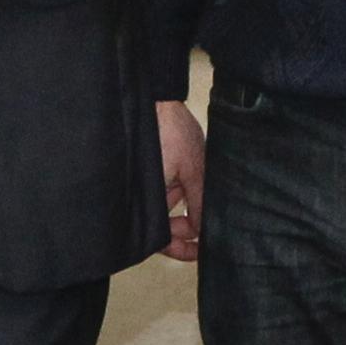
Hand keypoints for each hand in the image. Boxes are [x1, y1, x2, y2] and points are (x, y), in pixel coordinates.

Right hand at [155, 100, 204, 262]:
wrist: (153, 94)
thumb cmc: (168, 129)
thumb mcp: (193, 169)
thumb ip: (199, 203)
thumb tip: (203, 231)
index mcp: (145, 200)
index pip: (158, 239)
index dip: (178, 248)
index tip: (198, 250)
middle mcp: (139, 195)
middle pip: (160, 225)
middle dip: (184, 227)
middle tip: (206, 226)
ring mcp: (143, 182)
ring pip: (162, 207)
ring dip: (182, 206)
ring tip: (200, 194)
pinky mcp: (147, 169)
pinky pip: (160, 189)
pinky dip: (176, 190)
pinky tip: (189, 183)